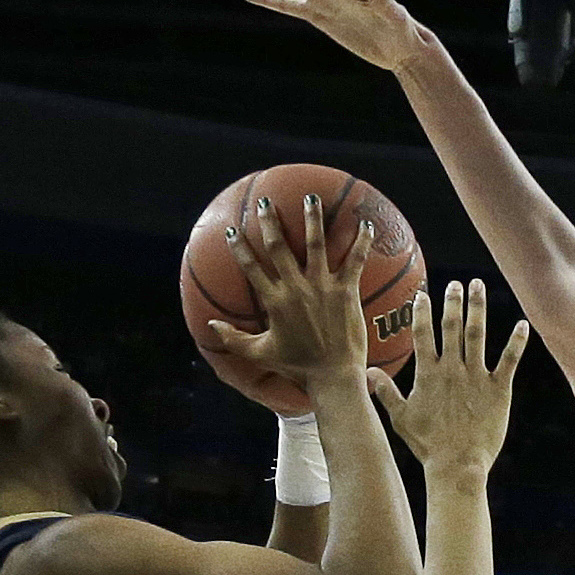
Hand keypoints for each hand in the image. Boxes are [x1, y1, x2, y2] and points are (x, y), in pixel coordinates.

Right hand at [210, 193, 370, 389]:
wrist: (333, 377)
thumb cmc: (297, 367)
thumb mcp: (261, 354)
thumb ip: (234, 339)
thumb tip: (210, 326)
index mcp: (274, 301)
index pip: (251, 268)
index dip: (239, 248)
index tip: (231, 231)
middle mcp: (296, 289)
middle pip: (279, 247)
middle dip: (270, 222)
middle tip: (266, 202)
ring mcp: (322, 287)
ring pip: (315, 245)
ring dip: (312, 219)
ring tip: (311, 198)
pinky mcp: (346, 292)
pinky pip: (354, 260)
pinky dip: (360, 241)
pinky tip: (365, 224)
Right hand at [370, 280, 527, 474]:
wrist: (457, 465)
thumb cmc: (428, 445)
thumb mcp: (400, 418)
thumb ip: (386, 392)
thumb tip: (366, 372)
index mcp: (428, 374)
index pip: (422, 334)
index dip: (421, 312)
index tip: (423, 294)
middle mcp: (452, 369)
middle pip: (451, 327)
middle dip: (453, 302)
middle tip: (456, 283)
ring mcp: (476, 377)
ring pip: (477, 335)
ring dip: (478, 308)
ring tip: (479, 286)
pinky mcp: (498, 389)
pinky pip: (509, 360)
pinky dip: (516, 342)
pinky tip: (522, 324)